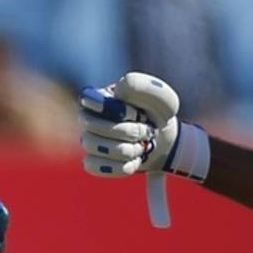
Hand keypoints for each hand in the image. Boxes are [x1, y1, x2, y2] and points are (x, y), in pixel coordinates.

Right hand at [80, 72, 206, 180]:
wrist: (164, 140)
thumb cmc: (159, 113)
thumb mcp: (160, 96)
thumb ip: (143, 86)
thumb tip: (121, 87)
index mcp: (101, 95)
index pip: (88, 99)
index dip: (113, 109)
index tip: (135, 113)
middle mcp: (89, 118)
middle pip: (92, 126)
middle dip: (128, 132)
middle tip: (147, 131)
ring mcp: (90, 141)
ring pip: (95, 148)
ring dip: (127, 150)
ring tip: (142, 146)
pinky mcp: (93, 162)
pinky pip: (95, 167)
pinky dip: (121, 167)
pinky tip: (135, 160)